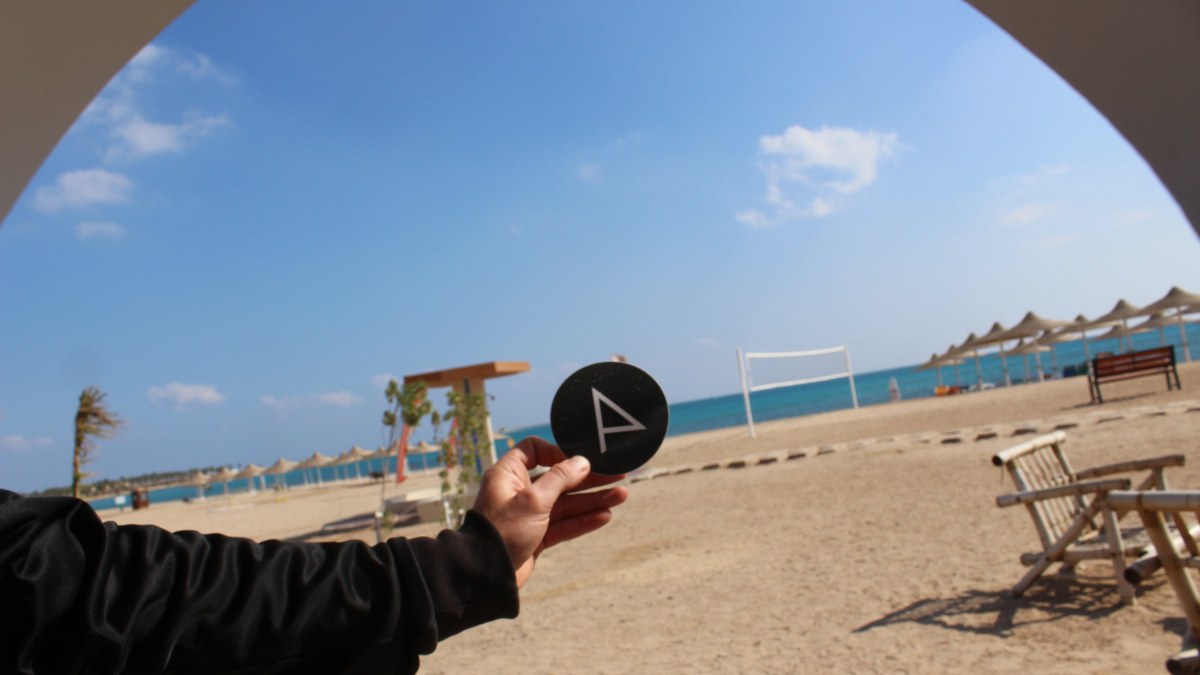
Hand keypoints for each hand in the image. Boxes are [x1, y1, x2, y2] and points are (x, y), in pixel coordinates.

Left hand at [472, 437, 627, 587]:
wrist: (485, 577)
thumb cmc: (502, 531)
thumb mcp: (534, 499)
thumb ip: (560, 479)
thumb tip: (582, 462)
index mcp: (509, 475)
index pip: (534, 451)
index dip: (557, 452)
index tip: (579, 460)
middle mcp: (519, 492)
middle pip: (559, 478)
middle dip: (588, 479)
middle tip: (618, 475)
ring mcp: (529, 515)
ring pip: (566, 503)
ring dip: (593, 500)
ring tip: (622, 495)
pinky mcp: (537, 536)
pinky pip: (564, 524)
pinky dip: (583, 520)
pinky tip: (605, 516)